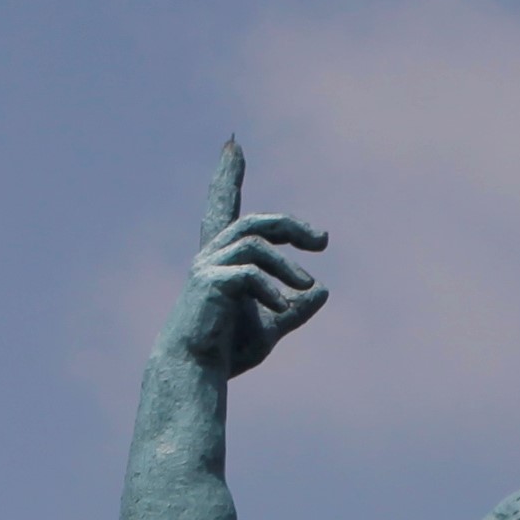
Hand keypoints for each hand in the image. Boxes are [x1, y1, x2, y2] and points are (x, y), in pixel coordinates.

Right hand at [169, 138, 329, 375]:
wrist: (196, 373)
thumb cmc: (227, 351)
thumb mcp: (270, 326)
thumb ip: (293, 308)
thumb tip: (322, 289)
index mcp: (222, 259)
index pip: (225, 209)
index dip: (227, 177)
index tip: (234, 146)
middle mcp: (210, 255)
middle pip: (254, 222)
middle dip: (290, 225)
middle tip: (323, 240)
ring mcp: (207, 267)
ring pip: (256, 246)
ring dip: (286, 265)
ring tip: (307, 285)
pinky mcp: (209, 282)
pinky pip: (249, 274)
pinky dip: (271, 290)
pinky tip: (283, 307)